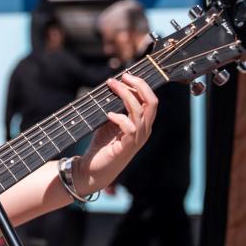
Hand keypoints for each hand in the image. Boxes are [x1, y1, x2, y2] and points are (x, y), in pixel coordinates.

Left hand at [79, 73, 156, 192]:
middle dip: (139, 85)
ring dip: (125, 96)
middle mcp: (144, 130)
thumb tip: (114, 86)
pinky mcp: (127, 147)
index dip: (141, 85)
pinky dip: (119, 117)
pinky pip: (129, 127)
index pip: (151, 100)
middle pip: (152, 102)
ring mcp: (137, 139)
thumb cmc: (102, 145)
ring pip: (139, 112)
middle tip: (122, 77)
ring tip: (111, 86)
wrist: (93, 169)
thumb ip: (116, 107)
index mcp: (143, 123)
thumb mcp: (109, 122)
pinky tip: (108, 114)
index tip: (125, 75)